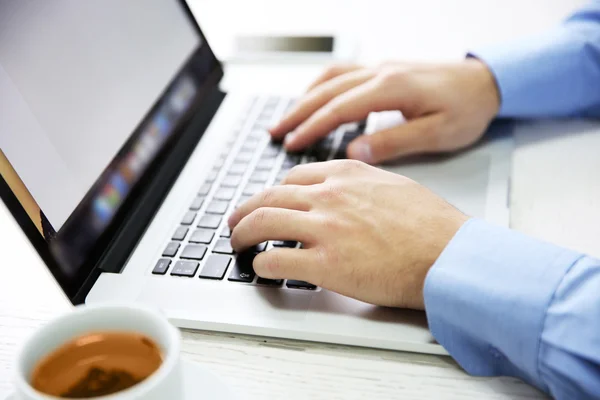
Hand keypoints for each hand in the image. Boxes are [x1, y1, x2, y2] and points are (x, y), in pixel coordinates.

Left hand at [228, 160, 468, 309]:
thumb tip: (347, 188)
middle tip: (237, 221)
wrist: (449, 254)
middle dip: (245, 210)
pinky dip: (261, 263)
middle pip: (269, 197)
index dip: (274, 192)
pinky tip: (261, 267)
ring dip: (242, 234)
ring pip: (263, 222)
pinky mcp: (326, 264)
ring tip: (237, 243)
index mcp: (346, 175)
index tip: (269, 201)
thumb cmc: (432, 225)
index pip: (293, 177)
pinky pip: (276, 259)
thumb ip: (362, 183)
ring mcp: (324, 228)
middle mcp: (329, 196)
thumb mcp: (394, 186)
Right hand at [269, 60, 499, 163]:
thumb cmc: (467, 110)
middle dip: (298, 113)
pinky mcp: (383, 70)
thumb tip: (355, 152)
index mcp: (392, 88)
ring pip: (331, 78)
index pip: (340, 108)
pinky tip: (312, 99)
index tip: (291, 144)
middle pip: (327, 90)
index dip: (312, 127)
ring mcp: (380, 68)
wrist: (487, 82)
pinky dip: (321, 86)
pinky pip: (342, 73)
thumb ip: (394, 142)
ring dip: (304, 98)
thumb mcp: (437, 134)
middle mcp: (381, 73)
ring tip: (285, 119)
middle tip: (275, 132)